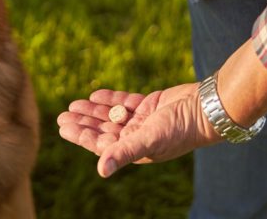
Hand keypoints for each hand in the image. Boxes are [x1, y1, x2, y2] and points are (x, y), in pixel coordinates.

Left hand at [57, 83, 222, 177]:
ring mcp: (143, 120)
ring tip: (73, 104)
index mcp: (135, 150)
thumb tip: (101, 171)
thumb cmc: (178, 128)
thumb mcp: (147, 140)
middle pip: (103, 129)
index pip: (101, 144)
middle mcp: (137, 136)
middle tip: (62, 115)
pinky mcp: (150, 104)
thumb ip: (123, 153)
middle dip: (83, 122)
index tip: (63, 127)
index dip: (81, 135)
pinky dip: (110, 100)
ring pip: (111, 116)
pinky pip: (125, 102)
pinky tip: (95, 95)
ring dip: (93, 110)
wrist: (205, 108)